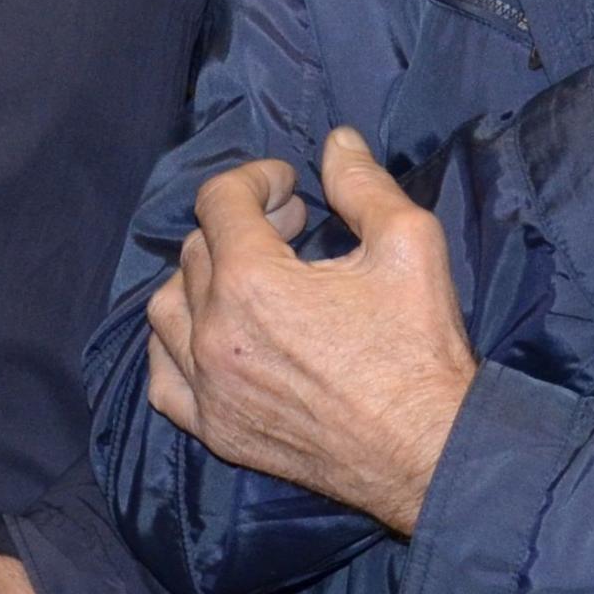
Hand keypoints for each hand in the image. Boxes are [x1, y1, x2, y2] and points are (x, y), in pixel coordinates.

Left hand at [145, 130, 478, 532]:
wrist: (430, 451)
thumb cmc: (421, 348)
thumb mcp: (409, 243)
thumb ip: (362, 184)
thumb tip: (336, 142)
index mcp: (253, 282)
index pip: (220, 201)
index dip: (255, 178)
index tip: (290, 185)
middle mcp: (214, 334)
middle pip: (196, 251)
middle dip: (239, 226)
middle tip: (291, 228)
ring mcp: (209, 390)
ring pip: (166, 311)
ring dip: (200, 281)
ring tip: (250, 279)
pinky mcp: (216, 431)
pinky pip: (163, 379)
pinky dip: (177, 347)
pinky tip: (216, 337)